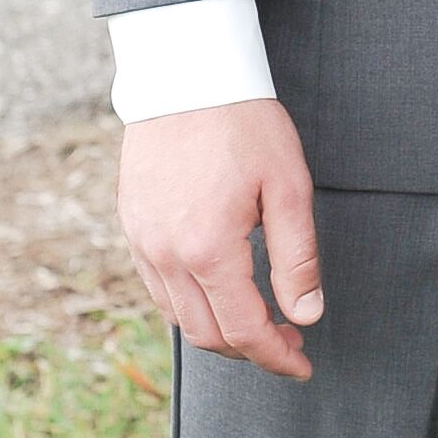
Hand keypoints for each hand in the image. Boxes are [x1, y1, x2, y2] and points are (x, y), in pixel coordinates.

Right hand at [119, 100, 325, 379]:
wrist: (186, 72)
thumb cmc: (244, 123)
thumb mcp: (288, 186)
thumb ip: (297, 257)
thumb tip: (306, 314)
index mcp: (208, 249)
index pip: (244, 330)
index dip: (276, 356)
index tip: (302, 364)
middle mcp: (166, 255)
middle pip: (207, 334)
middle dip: (250, 350)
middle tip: (288, 341)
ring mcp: (142, 241)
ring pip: (178, 316)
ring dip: (219, 331)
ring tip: (258, 320)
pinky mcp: (131, 225)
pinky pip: (158, 287)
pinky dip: (189, 304)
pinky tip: (218, 291)